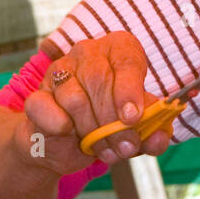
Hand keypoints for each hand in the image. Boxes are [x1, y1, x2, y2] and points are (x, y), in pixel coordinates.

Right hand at [20, 31, 171, 175]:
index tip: (133, 118)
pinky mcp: (38, 94)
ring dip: (92, 130)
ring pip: (75, 99)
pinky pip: (45, 108)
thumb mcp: (138, 129)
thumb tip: (162, 136)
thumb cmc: (111, 124)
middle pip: (100, 81)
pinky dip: (60, 125)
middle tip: (125, 147)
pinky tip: (70, 134)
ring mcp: (59, 71)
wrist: (68, 145)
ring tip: (106, 149)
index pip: (126, 61)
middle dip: (114, 122)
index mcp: (118, 50)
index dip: (130, 91)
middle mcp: (88, 53)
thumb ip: (153, 132)